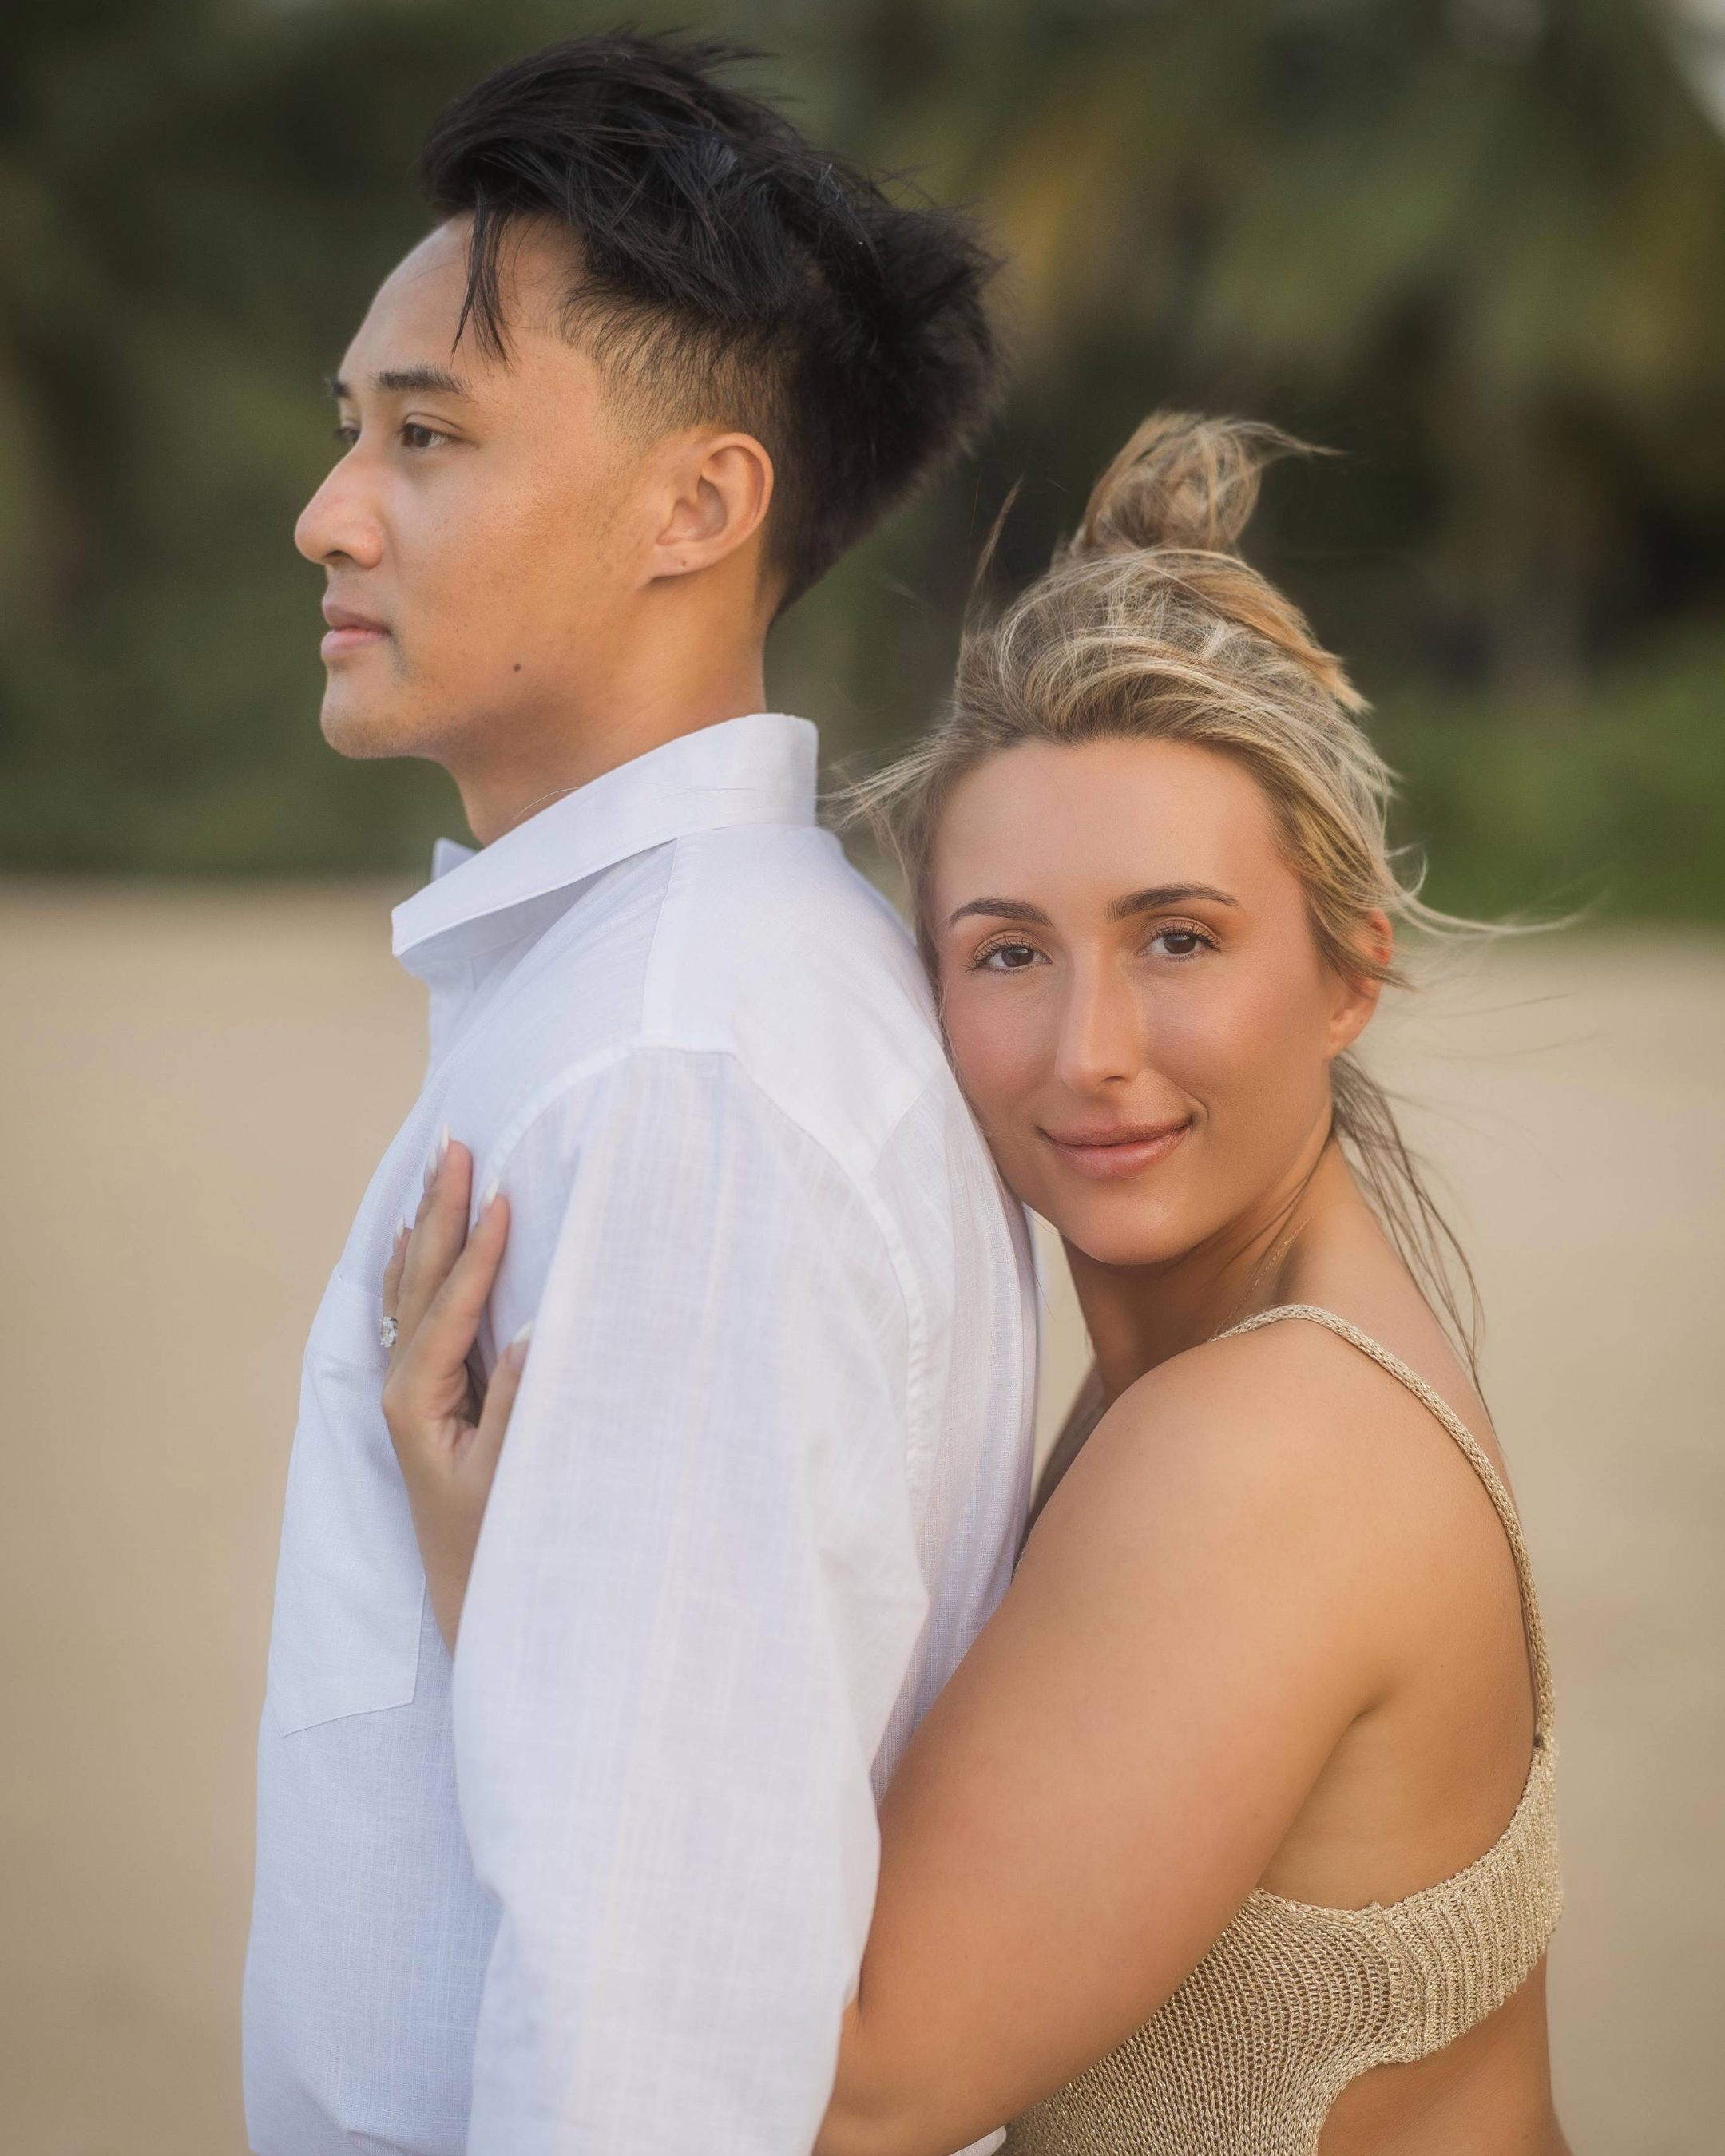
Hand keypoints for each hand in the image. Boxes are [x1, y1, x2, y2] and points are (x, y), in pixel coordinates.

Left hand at [381, 1135, 527, 1650]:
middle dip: (442, 1213)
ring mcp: (410, 1391)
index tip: (500, 1196)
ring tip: (440, 1168)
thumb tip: (536, 1331)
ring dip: (431, 1226)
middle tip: (455, 1147)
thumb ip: (519, 1405)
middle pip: (421, 1283)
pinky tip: (417, 1236)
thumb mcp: (510, 1479)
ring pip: (415, 1290)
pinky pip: (416, 1312)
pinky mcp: (425, 1397)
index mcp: (418, 1404)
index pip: (449, 1310)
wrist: (472, 1603)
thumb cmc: (496, 1546)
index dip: (477, 1252)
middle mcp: (404, 1389)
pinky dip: (419, 1266)